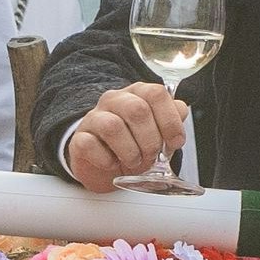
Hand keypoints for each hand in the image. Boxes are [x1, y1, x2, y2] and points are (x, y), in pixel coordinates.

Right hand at [61, 82, 186, 193]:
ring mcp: (94, 117)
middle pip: (137, 110)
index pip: (156, 93)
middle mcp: (115, 100)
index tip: (175, 142)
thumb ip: (173, 120)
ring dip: (130, 151)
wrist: (105, 165)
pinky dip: (106, 160)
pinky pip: (90, 145)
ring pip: (113, 127)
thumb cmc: (134, 145)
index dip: (170, 120)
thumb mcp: (159, 134)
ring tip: (133, 161)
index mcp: (137, 94)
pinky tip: (112, 164)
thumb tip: (180, 110)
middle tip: (151, 155)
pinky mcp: (79, 138)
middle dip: (150, 140)